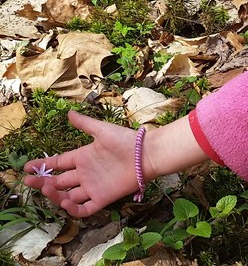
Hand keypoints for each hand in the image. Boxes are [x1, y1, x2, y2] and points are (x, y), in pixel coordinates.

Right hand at [23, 110, 139, 216]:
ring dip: (55, 195)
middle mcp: (86, 173)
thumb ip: (85, 124)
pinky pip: (84, 209)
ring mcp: (93, 187)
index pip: (59, 163)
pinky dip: (73, 209)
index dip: (43, 165)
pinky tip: (65, 202)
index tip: (26, 168)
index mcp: (84, 156)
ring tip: (46, 189)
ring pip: (68, 195)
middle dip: (43, 182)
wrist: (146, 154)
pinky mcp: (102, 198)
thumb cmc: (125, 140)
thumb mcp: (102, 130)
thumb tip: (69, 113)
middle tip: (29, 182)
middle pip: (59, 181)